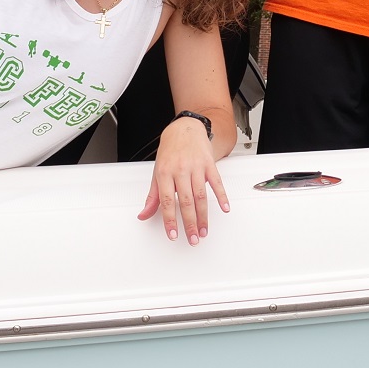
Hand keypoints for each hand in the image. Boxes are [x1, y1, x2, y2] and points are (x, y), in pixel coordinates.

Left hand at [137, 116, 229, 243]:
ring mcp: (196, 166)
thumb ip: (153, 196)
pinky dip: (221, 196)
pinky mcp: (209, 163)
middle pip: (186, 202)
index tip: (173, 235)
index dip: (170, 221)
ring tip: (204, 230)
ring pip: (201, 195)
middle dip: (190, 223)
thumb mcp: (157, 172)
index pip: (167, 202)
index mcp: (164, 173)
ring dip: (203, 216)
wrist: (184, 128)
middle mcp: (180, 170)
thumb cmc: (170, 151)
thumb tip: (143, 214)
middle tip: (193, 239)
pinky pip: (216, 182)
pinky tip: (224, 207)